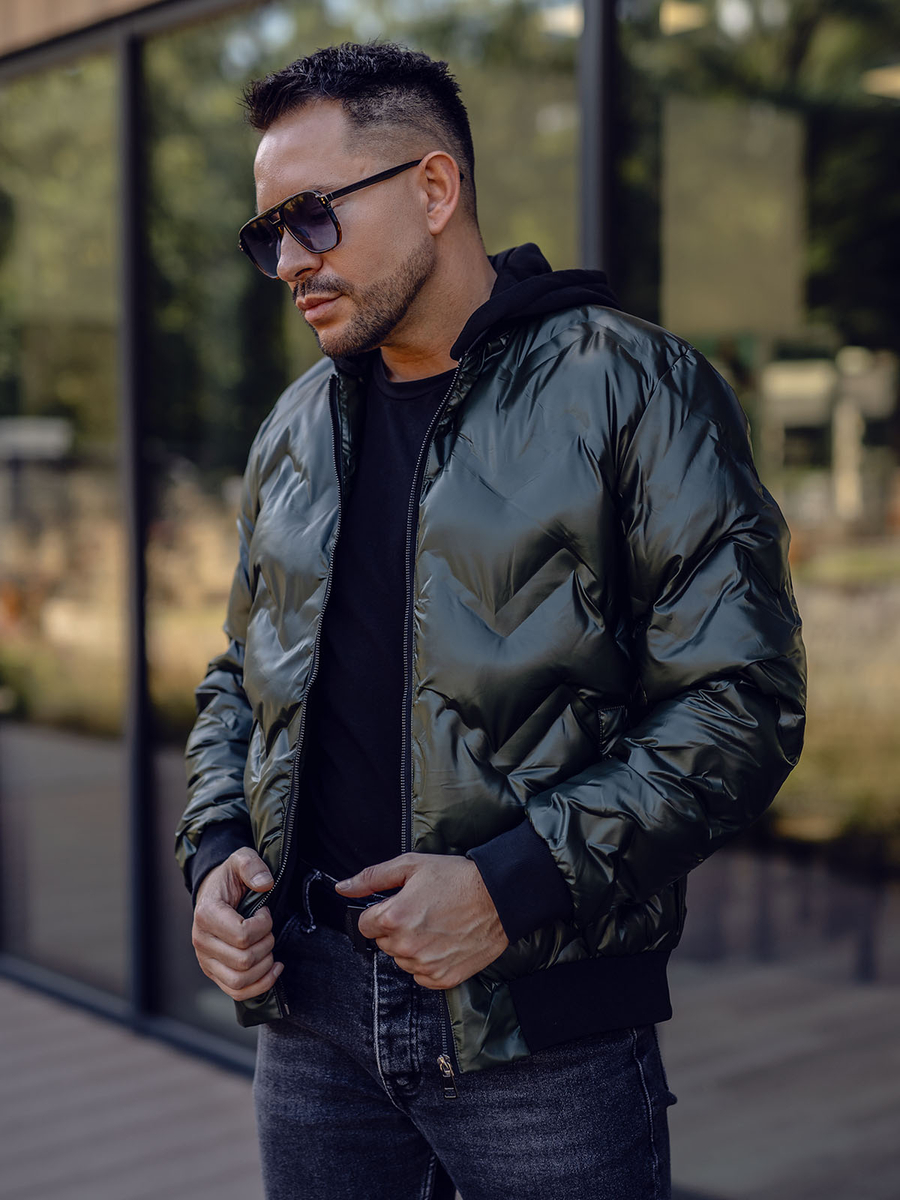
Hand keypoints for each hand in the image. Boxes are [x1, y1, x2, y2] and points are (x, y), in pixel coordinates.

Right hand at [191, 847, 282, 1001]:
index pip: (242, 935)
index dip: (263, 925)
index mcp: (206, 915)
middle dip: (267, 944)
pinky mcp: (214, 973)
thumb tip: (265, 884)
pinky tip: (274, 968)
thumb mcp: (240, 860)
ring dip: (264, 966)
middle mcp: (201, 941)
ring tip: (268, 946)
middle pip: (244, 961)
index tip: (265, 912)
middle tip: (268, 929)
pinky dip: (260, 985)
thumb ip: (252, 865)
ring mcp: (206, 960)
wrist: (214, 891)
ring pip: (240, 981)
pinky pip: (237, 992)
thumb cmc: (230, 878)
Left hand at [336, 853, 508, 989]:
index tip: (398, 906)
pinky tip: (444, 942)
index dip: (380, 913)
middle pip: (384, 943)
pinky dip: (428, 962)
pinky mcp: (443, 979)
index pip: (365, 925)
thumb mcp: (411, 865)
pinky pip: (421, 975)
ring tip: (436, 926)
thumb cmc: (457, 878)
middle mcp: (406, 945)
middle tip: (422, 912)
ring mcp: (425, 965)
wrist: (499, 897)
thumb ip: (372, 878)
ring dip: (412, 946)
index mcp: (393, 917)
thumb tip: (343, 888)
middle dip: (396, 929)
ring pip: (402, 960)